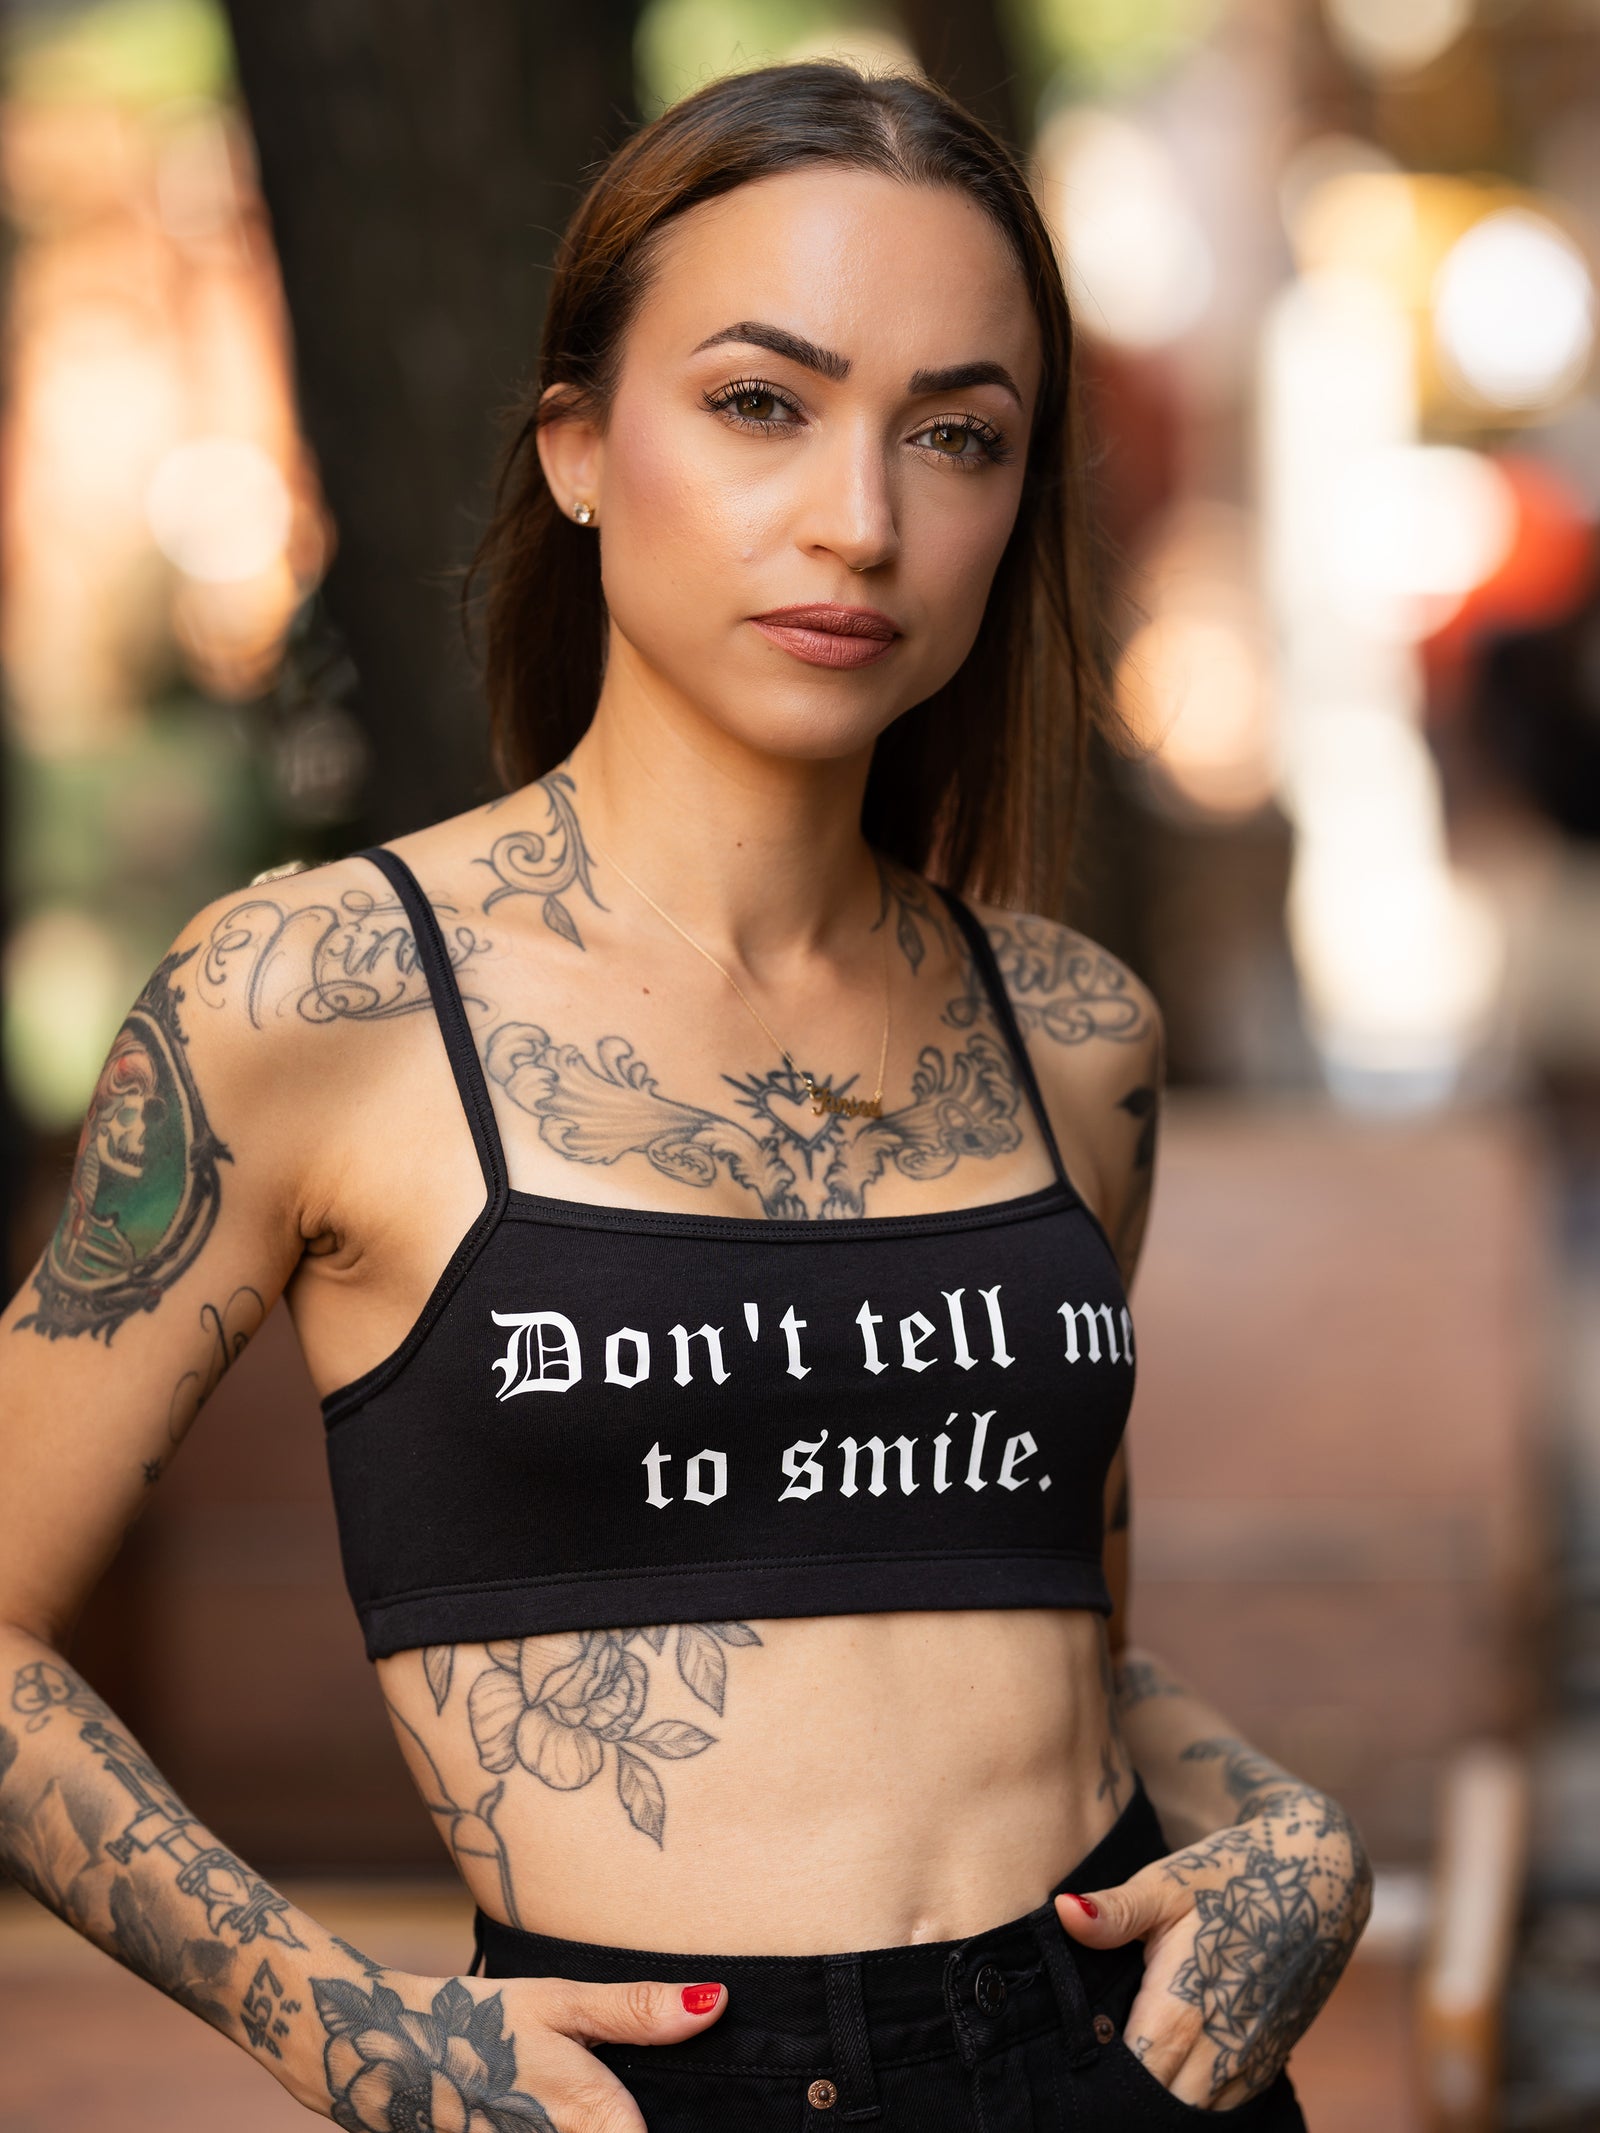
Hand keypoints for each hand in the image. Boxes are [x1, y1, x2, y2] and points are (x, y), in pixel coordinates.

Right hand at [299, 1964, 727, 2130]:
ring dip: (614, 2127)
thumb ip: (638, 2011)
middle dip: (641, 2122)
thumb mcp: (560, 2003)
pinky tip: (567, 2115)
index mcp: (594, 2121)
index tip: (733, 2117)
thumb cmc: (475, 2022)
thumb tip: (716, 2002)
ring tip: (596, 2103)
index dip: (699, 2128)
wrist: (378, 2056)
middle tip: (666, 2099)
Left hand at [1054, 1777, 1371, 2108]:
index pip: (1133, 2076)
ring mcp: (1249, 2062)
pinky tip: (1171, 2070)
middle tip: (1096, 2066)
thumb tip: (1063, 1912)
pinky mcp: (1268, 2062)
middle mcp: (1220, 2049)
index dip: (1101, 2079)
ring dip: (1162, 2098)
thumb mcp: (1169, 1883)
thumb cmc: (1233, 1877)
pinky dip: (1194, 2097)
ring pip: (1194, 2110)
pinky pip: (1223, 2104)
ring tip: (1127, 2069)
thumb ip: (1116, 1911)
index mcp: (1184, 2008)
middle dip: (1127, 2093)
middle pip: (1160, 2103)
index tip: (1076, 2060)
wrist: (1317, 1883)